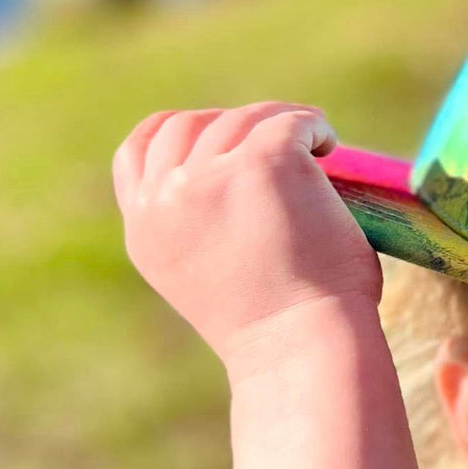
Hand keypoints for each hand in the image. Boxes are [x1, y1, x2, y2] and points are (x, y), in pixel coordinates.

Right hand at [111, 102, 382, 374]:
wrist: (302, 350)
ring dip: (280, 123)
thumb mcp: (203, 278)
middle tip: (279, 143)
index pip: (138, 151)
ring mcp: (212, 176)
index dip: (180, 134)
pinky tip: (329, 144)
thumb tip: (224, 175)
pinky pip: (289, 121)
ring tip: (315, 144)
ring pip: (243, 118)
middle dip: (234, 127)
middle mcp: (168, 200)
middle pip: (191, 125)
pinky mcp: (265, 162)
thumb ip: (195, 228)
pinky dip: (312, 125)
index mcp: (146, 231)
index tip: (222, 141)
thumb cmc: (276, 330)